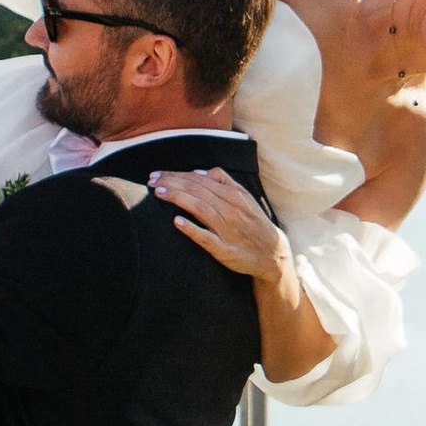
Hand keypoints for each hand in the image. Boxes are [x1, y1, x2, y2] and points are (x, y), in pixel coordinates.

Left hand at [148, 166, 291, 285]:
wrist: (273, 253)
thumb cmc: (254, 223)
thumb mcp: (245, 197)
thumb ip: (225, 181)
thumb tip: (200, 172)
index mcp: (234, 195)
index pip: (200, 180)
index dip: (177, 175)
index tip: (157, 175)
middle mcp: (231, 210)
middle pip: (198, 191)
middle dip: (173, 183)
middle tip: (152, 181)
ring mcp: (228, 230)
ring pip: (201, 209)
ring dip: (179, 199)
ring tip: (160, 193)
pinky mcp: (225, 250)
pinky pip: (207, 238)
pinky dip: (192, 229)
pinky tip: (178, 222)